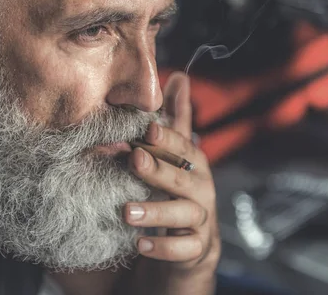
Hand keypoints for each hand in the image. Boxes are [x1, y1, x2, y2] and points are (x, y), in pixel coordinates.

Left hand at [121, 72, 219, 294]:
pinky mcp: (196, 249)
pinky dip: (162, 248)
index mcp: (193, 164)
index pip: (183, 147)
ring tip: (126, 212)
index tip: (148, 129)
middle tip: (133, 160)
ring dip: (156, 212)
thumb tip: (179, 76)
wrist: (192, 244)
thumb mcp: (175, 154)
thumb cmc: (177, 190)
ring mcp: (200, 220)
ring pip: (184, 215)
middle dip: (159, 170)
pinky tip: (139, 245)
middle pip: (184, 178)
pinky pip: (183, 250)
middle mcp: (201, 189)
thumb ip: (176, 119)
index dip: (168, 139)